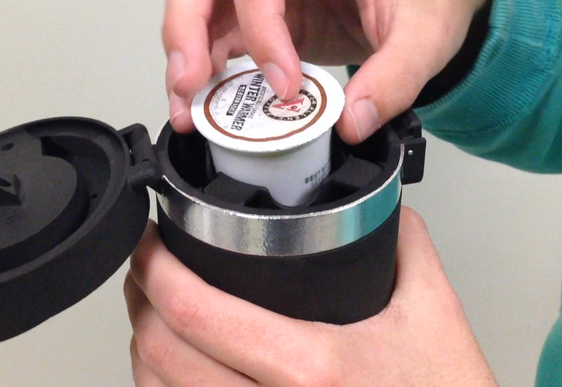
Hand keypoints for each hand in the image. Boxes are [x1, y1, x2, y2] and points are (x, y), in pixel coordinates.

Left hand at [125, 208, 497, 386]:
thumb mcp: (435, 312)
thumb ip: (403, 242)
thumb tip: (380, 206)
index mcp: (310, 369)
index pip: (199, 313)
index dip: (157, 270)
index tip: (151, 241)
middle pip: (161, 356)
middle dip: (139, 300)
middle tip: (145, 264)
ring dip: (143, 344)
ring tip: (153, 306)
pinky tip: (174, 363)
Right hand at [163, 0, 490, 142]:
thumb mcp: (427, 37)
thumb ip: (394, 80)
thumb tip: (350, 125)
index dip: (258, 24)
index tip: (283, 84)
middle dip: (187, 24)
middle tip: (189, 83)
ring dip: (184, 45)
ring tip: (186, 102)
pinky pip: (215, 19)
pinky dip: (203, 56)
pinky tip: (204, 94)